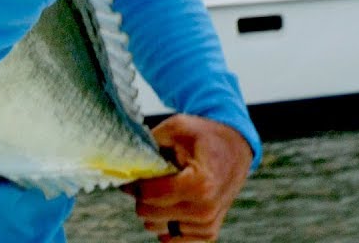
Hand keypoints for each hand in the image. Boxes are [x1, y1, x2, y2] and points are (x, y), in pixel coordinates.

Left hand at [125, 114, 252, 241]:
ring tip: (165, 188)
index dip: (134, 183)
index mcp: (200, 184)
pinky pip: (170, 238)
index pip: (149, 195)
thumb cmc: (204, 137)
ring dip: (153, 209)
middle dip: (142, 195)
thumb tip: (123, 162)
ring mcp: (207, 224)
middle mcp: (205, 210)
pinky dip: (165, 222)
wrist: (234, 149)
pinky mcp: (207, 233)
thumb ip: (149, 143)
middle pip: (149, 213)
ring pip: (156, 227)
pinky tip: (170, 204)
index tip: (132, 174)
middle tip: (148, 179)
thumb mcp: (176, 127)